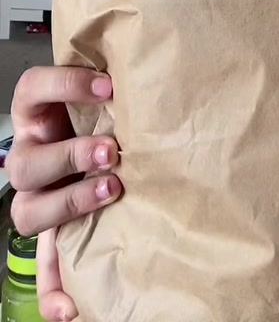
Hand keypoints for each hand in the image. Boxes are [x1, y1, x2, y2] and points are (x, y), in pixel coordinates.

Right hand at [6, 66, 122, 320]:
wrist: (115, 156)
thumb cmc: (116, 122)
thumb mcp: (110, 102)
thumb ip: (121, 88)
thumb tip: (169, 64)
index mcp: (43, 117)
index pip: (32, 90)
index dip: (62, 85)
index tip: (109, 86)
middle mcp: (32, 158)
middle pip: (25, 163)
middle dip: (68, 156)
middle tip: (112, 151)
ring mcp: (37, 199)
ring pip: (28, 212)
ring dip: (69, 203)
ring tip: (111, 192)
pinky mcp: (50, 239)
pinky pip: (43, 272)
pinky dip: (54, 290)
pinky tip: (70, 306)